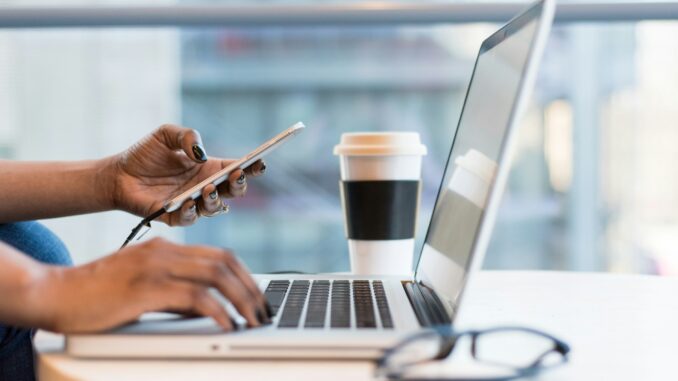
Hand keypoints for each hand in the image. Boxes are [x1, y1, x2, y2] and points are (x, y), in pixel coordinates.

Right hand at [33, 238, 269, 332]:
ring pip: (216, 276)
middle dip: (251, 288)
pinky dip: (217, 311)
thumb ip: (175, 292)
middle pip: (224, 262)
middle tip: (263, 311)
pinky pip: (194, 297)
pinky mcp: (146, 288)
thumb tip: (207, 309)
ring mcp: (155, 267)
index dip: (245, 275)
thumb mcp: (143, 287)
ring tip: (253, 320)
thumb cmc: (96, 295)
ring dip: (241, 299)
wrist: (54, 293)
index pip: (219, 254)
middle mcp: (164, 251)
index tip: (257, 296)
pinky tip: (227, 325)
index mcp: (165, 248)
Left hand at [106, 124, 265, 225]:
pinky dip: (192, 211)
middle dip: (240, 185)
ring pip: (215, 208)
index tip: (259, 162)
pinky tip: (189, 201)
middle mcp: (205, 187)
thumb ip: (187, 136)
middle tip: (237, 175)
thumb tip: (201, 154)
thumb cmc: (144, 154)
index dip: (251, 167)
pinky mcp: (174, 217)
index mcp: (208, 168)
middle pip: (233, 191)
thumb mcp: (166, 134)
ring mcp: (192, 204)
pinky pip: (190, 219)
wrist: (117, 174)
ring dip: (215, 199)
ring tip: (208, 188)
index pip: (237, 169)